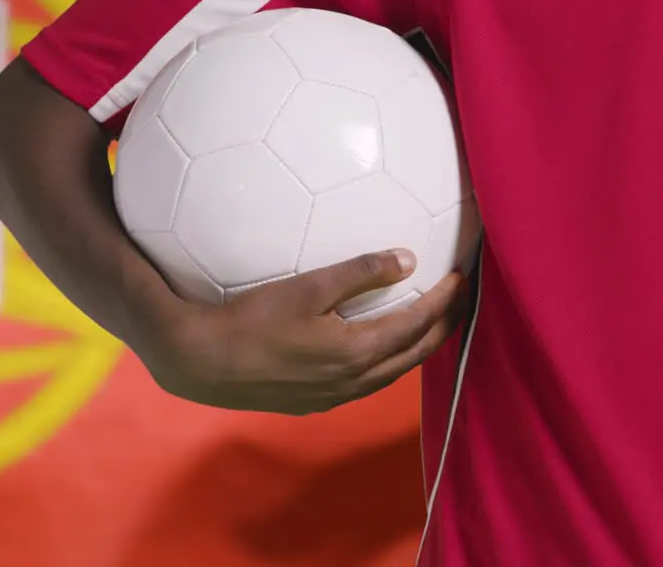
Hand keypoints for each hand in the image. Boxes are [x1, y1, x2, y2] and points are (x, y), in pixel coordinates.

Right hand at [139, 250, 469, 415]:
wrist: (201, 363)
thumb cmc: (251, 319)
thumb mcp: (307, 287)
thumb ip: (359, 272)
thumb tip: (407, 259)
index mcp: (358, 352)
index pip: (417, 325)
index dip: (443, 301)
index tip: (461, 278)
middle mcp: (354, 382)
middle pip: (414, 355)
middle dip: (443, 327)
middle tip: (460, 302)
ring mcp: (334, 397)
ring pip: (391, 374)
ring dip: (415, 348)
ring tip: (428, 324)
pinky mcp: (312, 403)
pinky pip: (366, 383)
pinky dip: (385, 362)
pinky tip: (376, 349)